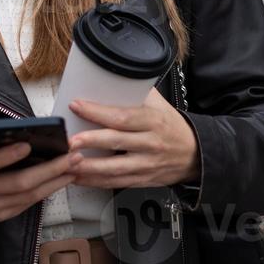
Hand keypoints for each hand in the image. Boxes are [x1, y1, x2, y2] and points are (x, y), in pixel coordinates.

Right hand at [0, 126, 83, 230]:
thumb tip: (21, 127)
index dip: (9, 155)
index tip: (29, 145)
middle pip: (18, 183)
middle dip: (49, 170)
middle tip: (71, 157)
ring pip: (28, 196)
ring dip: (55, 182)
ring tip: (74, 167)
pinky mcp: (0, 215)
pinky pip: (28, 204)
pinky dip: (47, 191)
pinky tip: (61, 180)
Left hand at [66, 87, 199, 189]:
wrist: (195, 154)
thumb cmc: (172, 127)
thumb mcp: (160, 105)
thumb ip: (136, 94)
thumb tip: (108, 80)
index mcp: (153, 121)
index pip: (122, 116)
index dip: (98, 112)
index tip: (77, 106)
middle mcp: (150, 143)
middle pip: (115, 141)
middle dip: (89, 141)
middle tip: (69, 140)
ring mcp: (146, 164)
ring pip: (114, 168)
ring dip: (88, 167)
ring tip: (68, 162)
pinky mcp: (142, 179)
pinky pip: (115, 183)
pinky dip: (95, 181)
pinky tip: (79, 178)